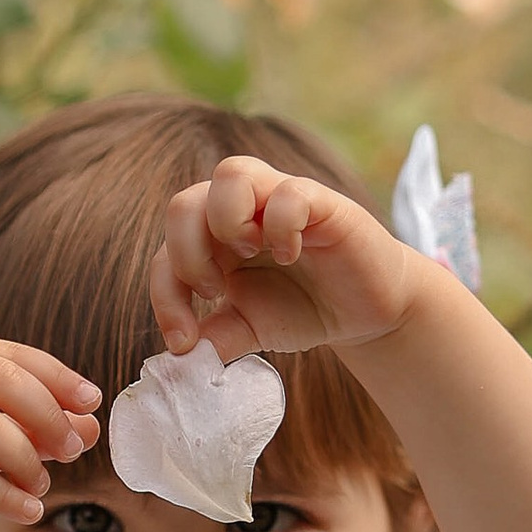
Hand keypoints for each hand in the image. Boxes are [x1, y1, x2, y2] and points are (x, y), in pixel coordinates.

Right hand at [0, 341, 100, 531]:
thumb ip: (25, 428)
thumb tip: (89, 428)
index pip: (8, 354)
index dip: (57, 375)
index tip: (93, 400)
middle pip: (1, 381)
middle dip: (48, 415)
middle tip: (74, 449)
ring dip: (27, 459)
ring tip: (42, 485)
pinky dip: (5, 496)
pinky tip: (27, 511)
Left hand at [150, 155, 431, 364]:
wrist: (366, 312)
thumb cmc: (303, 309)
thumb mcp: (249, 329)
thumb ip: (214, 338)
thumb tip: (177, 358)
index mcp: (213, 239)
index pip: (166, 252)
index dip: (165, 297)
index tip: (184, 341)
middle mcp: (240, 210)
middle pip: (185, 202)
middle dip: (186, 253)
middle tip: (213, 291)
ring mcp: (279, 199)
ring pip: (231, 173)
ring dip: (227, 220)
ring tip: (249, 255)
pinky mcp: (322, 202)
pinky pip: (289, 192)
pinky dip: (281, 225)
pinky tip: (291, 255)